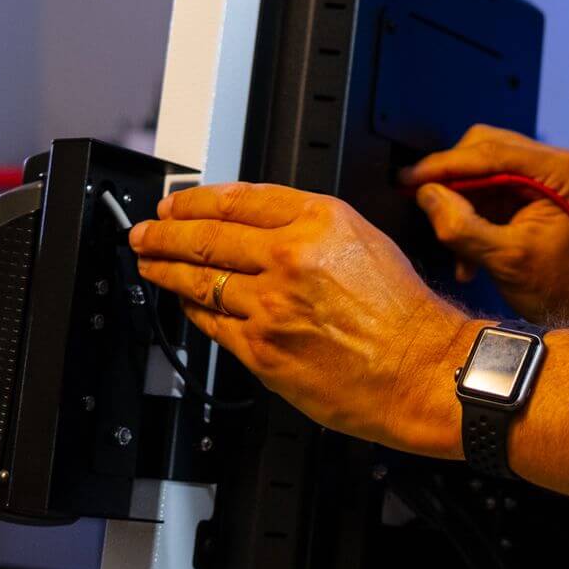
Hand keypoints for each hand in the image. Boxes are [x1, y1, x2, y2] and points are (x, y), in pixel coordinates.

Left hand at [129, 183, 479, 457]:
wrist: (424, 369)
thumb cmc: (407, 314)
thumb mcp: (366, 241)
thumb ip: (311, 229)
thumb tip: (260, 228)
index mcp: (320, 221)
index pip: (238, 200)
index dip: (196, 199)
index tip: (176, 203)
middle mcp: (291, 257)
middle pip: (207, 236)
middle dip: (165, 232)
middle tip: (145, 231)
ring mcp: (272, 305)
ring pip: (201, 280)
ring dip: (166, 269)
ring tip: (149, 263)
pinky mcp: (262, 349)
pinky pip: (212, 323)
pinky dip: (192, 310)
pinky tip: (183, 303)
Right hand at [399, 125, 568, 327]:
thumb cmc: (565, 288)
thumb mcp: (507, 260)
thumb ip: (463, 227)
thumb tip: (425, 194)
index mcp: (561, 170)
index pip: (491, 152)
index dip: (444, 164)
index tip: (408, 176)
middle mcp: (555, 164)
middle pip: (484, 152)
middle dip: (453, 184)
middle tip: (425, 207)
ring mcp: (544, 178)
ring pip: (482, 172)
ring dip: (461, 208)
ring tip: (457, 252)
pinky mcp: (532, 195)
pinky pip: (488, 193)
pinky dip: (472, 219)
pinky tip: (468, 258)